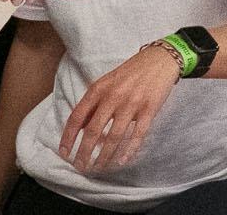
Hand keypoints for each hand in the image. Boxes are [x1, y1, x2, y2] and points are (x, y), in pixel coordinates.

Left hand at [60, 45, 181, 172]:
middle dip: (84, 153)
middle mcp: (113, 96)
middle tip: (80, 167)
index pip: (77, 117)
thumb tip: (79, 129)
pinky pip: (138, 134)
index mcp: (99, 89)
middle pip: (93, 131)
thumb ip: (93, 103)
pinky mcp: (150, 108)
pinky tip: (122, 160)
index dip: (68, 138)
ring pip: (114, 136)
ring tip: (98, 168)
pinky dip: (129, 150)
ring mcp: (133, 102)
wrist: (161, 58)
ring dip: (104, 156)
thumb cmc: (132, 72)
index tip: (64, 153)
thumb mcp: (107, 82)